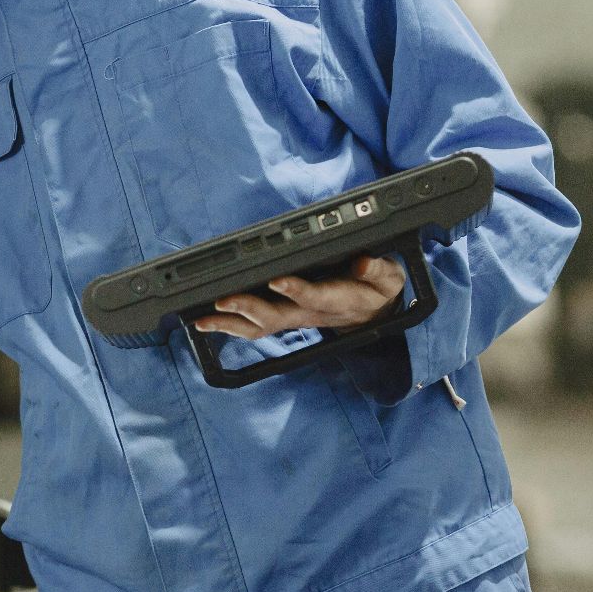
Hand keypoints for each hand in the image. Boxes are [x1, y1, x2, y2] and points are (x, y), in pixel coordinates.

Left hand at [192, 255, 405, 338]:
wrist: (374, 312)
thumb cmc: (378, 289)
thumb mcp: (389, 277)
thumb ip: (378, 270)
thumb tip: (363, 264)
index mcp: (338, 300)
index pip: (315, 297)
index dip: (296, 290)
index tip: (277, 279)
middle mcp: (310, 313)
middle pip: (276, 317)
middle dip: (248, 309)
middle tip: (222, 299)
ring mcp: (295, 318)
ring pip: (260, 327)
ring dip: (231, 323)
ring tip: (203, 319)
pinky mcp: (285, 317)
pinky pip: (254, 328)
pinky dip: (229, 326)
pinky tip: (206, 322)